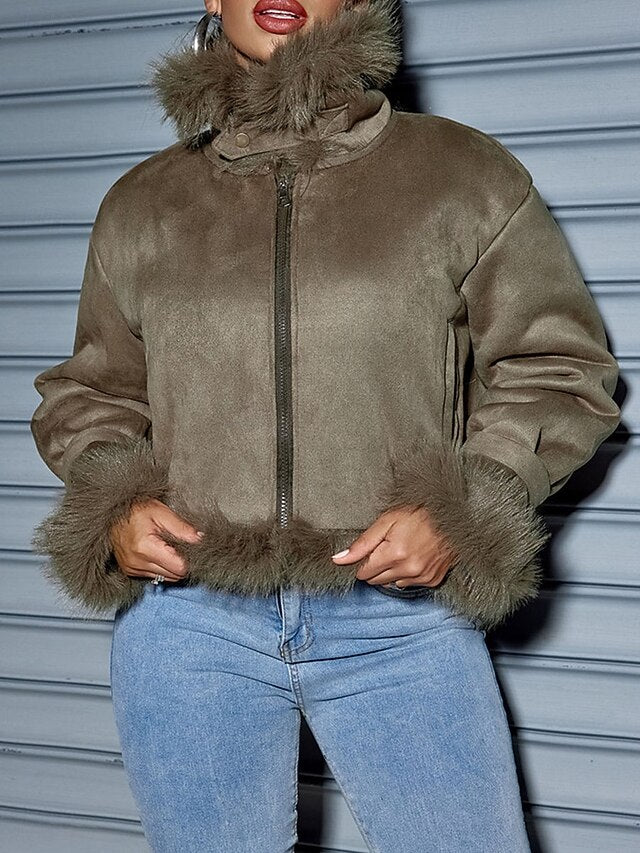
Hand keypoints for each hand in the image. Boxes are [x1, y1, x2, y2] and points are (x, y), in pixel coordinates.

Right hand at [108, 498, 203, 581]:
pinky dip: (162, 567)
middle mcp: (137, 563)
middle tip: (181, 546)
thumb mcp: (163, 513)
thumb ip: (183, 529)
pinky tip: (160, 552)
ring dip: (172, 566)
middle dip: (182, 563)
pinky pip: (155, 576)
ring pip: (166, 578)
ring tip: (169, 547)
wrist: (112, 511)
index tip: (191, 547)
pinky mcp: (129, 571)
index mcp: (146, 548)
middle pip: (174, 575)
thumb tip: (202, 540)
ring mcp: (132, 569)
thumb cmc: (137, 509)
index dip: (190, 559)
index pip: (179, 568)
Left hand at [331, 505, 457, 587]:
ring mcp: (422, 576)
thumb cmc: (419, 513)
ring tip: (402, 550)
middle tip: (387, 547)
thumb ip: (362, 543)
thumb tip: (338, 559)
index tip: (371, 550)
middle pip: (376, 580)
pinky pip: (411, 584)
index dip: (364, 561)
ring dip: (392, 571)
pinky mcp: (433, 579)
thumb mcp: (386, 520)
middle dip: (376, 566)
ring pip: (393, 583)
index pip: (363, 573)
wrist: (452, 515)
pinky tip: (414, 557)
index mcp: (394, 554)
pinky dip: (408, 574)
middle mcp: (408, 569)